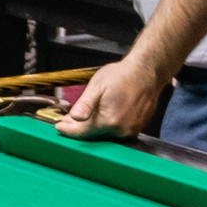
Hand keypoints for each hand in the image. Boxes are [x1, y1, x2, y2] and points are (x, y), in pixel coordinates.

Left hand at [51, 51, 165, 141]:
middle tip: (67, 121)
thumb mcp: (97, 85)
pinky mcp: (135, 128)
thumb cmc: (123, 76)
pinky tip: (101, 115)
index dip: (68, 130)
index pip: (82, 132)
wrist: (147, 72)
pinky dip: (105, 125)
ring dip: (92, 127)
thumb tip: (74, 117)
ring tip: (82, 117)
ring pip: (104, 134)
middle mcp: (121, 130)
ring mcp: (130, 131)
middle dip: (78, 128)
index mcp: (109, 121)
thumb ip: (85, 104)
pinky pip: (115, 131)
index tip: (59, 126)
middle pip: (92, 134)